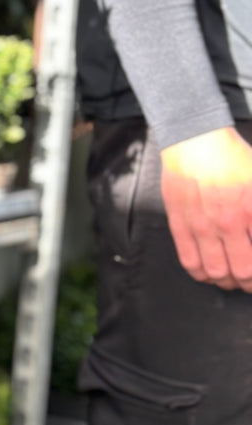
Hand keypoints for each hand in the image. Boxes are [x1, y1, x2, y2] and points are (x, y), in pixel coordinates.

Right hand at [160, 127, 251, 291]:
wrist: (196, 142)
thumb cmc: (233, 158)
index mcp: (251, 210)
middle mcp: (228, 222)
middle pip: (242, 272)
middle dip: (249, 283)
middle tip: (250, 282)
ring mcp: (202, 226)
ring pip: (215, 272)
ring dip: (226, 282)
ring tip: (231, 280)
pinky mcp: (180, 225)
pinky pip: (190, 261)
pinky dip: (201, 274)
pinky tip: (209, 273)